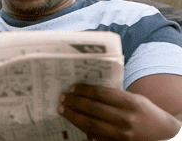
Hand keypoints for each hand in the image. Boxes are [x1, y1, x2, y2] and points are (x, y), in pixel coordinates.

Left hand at [58, 84, 180, 140]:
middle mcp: (126, 119)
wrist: (161, 132)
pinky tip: (73, 120)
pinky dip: (82, 127)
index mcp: (131, 103)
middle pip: (93, 109)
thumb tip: (86, 89)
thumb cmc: (144, 111)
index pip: (101, 94)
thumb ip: (113, 95)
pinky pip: (94, 135)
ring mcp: (121, 134)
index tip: (73, 87)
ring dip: (73, 116)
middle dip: (74, 102)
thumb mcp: (133, 98)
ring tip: (62, 109)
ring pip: (90, 124)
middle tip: (63, 97)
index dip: (84, 90)